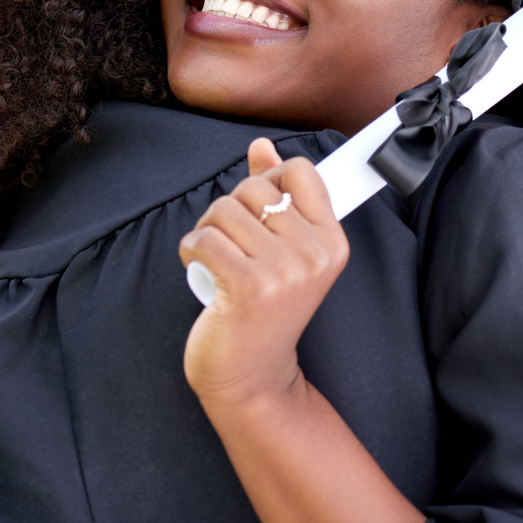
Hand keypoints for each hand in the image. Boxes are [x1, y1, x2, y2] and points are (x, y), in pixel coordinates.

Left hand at [178, 138, 348, 407]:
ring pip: (224, 210)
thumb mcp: (280, 249)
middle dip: (229, 211)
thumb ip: (275, 193)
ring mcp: (284, 272)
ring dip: (207, 231)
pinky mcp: (250, 287)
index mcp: (332, 241)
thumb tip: (261, 145)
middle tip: (231, 246)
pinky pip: (203, 238)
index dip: (267, 182)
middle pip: (254, 188)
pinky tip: (200, 269)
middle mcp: (314, 254)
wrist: (252, 377)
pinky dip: (191, 250)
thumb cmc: (263, 309)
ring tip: (216, 260)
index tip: (258, 214)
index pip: (299, 170)